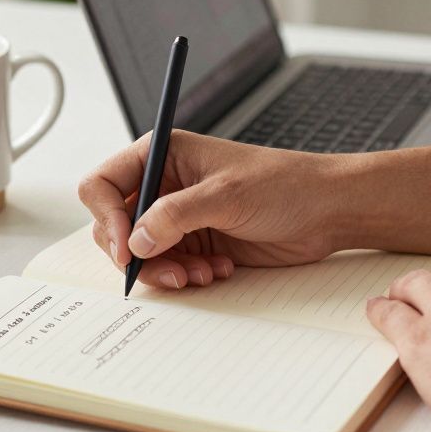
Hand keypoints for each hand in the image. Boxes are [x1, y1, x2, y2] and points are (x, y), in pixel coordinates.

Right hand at [78, 131, 349, 289]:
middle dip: (137, 254)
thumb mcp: (226, 195)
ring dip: (165, 270)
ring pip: (141, 253)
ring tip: (201, 273)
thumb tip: (135, 240)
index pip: (103, 184)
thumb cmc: (285, 184)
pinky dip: (186, 275)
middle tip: (168, 271)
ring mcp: (178, 217)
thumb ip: (175, 216)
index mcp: (162, 155)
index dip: (108, 218)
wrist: (327, 211)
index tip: (127, 247)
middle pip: (116, 225)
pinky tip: (218, 270)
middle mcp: (164, 185)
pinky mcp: (196, 242)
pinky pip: (169, 267)